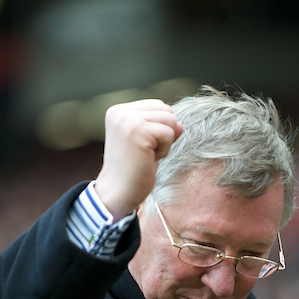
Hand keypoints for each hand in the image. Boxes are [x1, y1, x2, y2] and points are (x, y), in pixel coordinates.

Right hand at [92, 100, 182, 218]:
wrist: (118, 193)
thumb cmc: (132, 171)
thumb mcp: (147, 144)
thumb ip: (161, 128)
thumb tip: (180, 125)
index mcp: (118, 111)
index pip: (157, 105)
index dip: (159, 129)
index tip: (142, 146)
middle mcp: (120, 112)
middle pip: (166, 110)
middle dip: (164, 133)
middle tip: (145, 152)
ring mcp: (128, 120)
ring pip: (170, 119)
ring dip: (165, 142)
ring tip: (147, 155)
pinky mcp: (138, 131)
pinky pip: (169, 133)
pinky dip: (165, 150)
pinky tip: (149, 159)